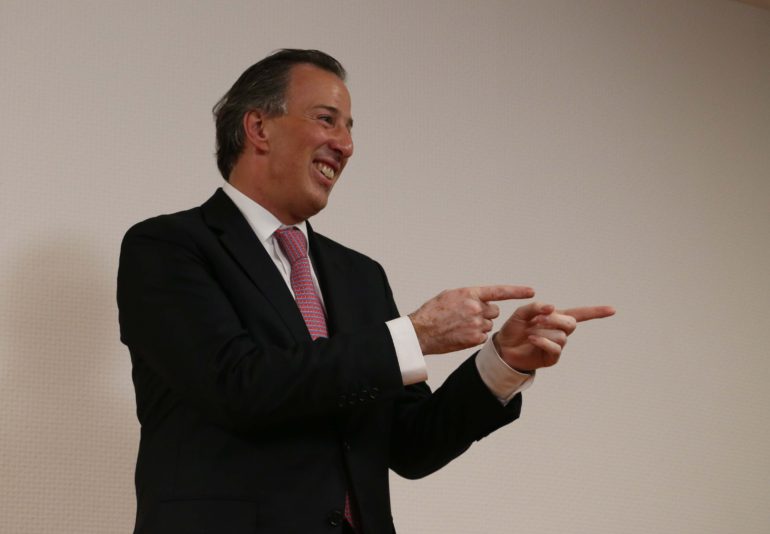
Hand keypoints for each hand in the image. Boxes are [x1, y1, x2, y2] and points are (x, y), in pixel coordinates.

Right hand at [409, 285, 534, 354]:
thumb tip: (481, 299)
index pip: (499, 291)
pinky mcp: (474, 339)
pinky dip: (475, 337)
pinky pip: (483, 337)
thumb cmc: (433, 313)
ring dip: (479, 326)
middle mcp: (475, 308)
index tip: (531, 291)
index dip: (517, 291)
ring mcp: (476, 324)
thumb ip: (469, 296)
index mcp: (470, 293)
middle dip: (485, 313)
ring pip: (488, 325)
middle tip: (467, 316)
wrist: (421, 331)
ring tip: (460, 326)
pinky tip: (461, 335)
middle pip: (494, 311)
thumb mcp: (450, 296)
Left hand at [494, 303, 615, 370]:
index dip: (596, 312)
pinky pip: (555, 347)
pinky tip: (532, 338)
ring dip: (545, 330)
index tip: (613, 310)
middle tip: (537, 319)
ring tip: (530, 331)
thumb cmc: (513, 329)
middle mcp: (560, 331)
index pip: (580, 314)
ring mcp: (557, 345)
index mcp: (556, 318)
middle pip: (571, 323)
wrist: (503, 348)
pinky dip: (543, 340)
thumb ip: (536, 307)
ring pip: (562, 335)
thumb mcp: (521, 313)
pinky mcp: (552, 357)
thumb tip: (552, 307)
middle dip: (555, 319)